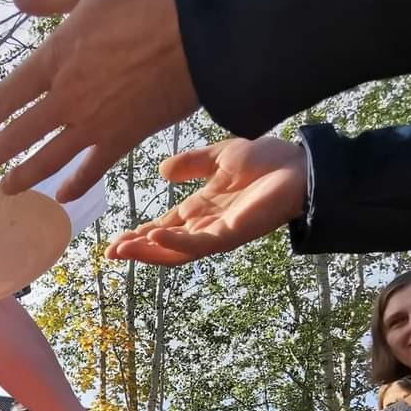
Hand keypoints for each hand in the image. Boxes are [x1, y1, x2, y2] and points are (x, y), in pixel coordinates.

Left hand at [0, 0, 196, 200]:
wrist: (206, 27)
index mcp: (56, 57)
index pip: (8, 95)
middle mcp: (69, 98)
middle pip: (21, 134)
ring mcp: (96, 123)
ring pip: (50, 158)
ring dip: (26, 175)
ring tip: (7, 188)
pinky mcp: (126, 137)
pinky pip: (94, 168)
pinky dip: (78, 184)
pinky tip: (64, 196)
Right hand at [104, 137, 306, 266]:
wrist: (300, 165)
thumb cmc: (268, 161)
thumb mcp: (220, 156)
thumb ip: (191, 164)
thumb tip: (161, 171)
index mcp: (201, 209)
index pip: (163, 228)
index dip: (139, 235)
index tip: (114, 241)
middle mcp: (206, 226)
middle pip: (164, 246)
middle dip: (136, 250)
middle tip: (110, 253)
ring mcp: (218, 234)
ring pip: (175, 251)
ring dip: (148, 252)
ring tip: (123, 250)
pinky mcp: (231, 235)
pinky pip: (198, 245)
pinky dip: (175, 243)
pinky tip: (154, 236)